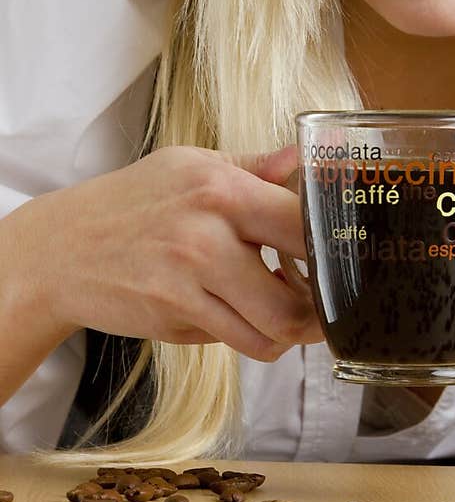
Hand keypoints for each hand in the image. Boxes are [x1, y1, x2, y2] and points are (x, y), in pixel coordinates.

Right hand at [25, 144, 323, 361]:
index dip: (333, 249)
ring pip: (273, 327)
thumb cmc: (133, 202)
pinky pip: (239, 340)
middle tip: (327, 304)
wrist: (62, 248)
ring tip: (292, 316)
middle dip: (321, 306)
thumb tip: (303, 160)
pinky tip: (251, 320)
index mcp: (221, 188)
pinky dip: (257, 340)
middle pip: (299, 290)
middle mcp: (208, 233)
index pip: (303, 222)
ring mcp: (190, 279)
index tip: (345, 259)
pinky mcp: (176, 316)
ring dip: (292, 331)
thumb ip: (253, 167)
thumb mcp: (190, 166)